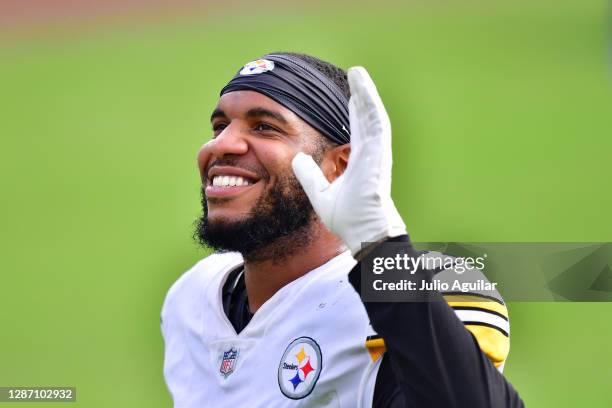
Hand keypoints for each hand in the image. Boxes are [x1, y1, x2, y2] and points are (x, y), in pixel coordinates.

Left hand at [292, 66, 405, 257]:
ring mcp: (376, 154)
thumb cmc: (349, 218)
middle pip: (365, 119)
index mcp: (361, 161)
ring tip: (358, 74)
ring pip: (372, 116)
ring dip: (366, 94)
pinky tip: (362, 88)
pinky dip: (370, 105)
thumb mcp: (320, 194)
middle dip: (360, 97)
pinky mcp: (378, 155)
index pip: (358, 130)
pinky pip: (375, 124)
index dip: (354, 112)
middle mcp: (371, 155)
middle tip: (355, 77)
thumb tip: (296, 160)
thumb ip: (309, 176)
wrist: (364, 234)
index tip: (349, 96)